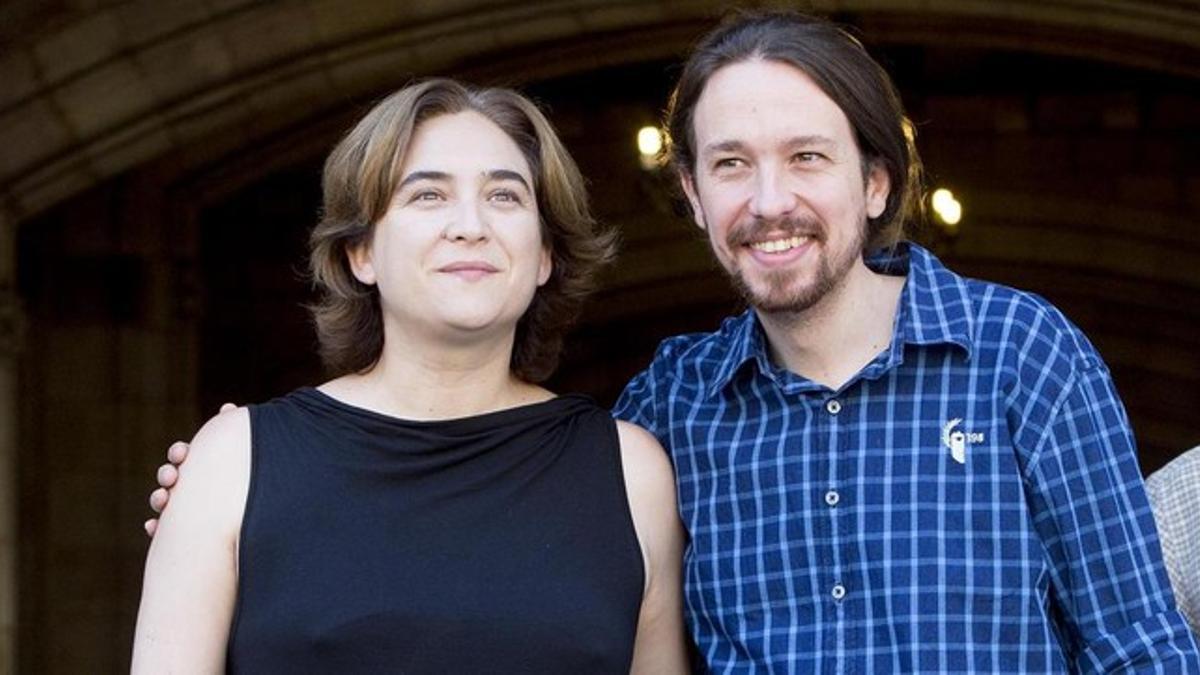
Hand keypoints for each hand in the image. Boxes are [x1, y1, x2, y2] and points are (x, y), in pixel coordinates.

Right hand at [144, 403, 235, 536]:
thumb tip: (227, 408)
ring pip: (162, 500)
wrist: (257, 516)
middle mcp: (187, 483)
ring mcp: (183, 505)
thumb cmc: (244, 477)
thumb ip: (230, 430)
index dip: (179, 453)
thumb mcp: (241, 454)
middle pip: (169, 476)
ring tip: (163, 499)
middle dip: (166, 473)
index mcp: (200, 463)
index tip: (183, 453)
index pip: (182, 455)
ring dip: (158, 497)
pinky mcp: (185, 529)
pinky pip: (163, 530)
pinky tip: (152, 526)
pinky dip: (155, 527)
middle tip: (172, 476)